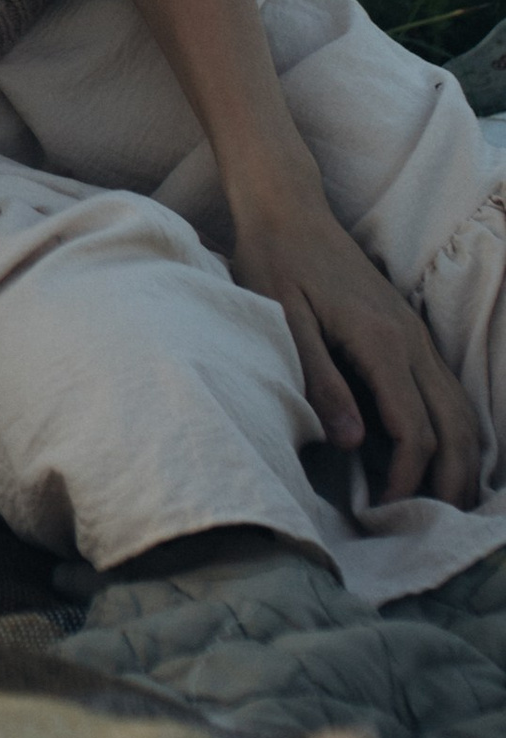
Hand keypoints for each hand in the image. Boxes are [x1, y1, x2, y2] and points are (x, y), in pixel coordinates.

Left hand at [228, 180, 481, 506]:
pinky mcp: (409, 334)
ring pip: (462, 412)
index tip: (382, 515)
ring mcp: (416, 337)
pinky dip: (455, 433)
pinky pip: (448, 393)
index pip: (415, 433)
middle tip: (427, 529)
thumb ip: (319, 381)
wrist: (288, 208)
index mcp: (382, 343)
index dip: (407, 482)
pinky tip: (440, 459)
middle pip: (457, 429)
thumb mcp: (283, 322)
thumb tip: (354, 443)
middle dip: (449, 484)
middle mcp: (412, 342)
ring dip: (461, 462)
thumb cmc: (274, 262)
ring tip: (441, 507)